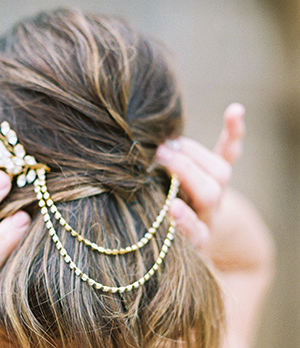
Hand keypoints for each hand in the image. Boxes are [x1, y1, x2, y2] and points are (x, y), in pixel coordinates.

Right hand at [155, 103, 244, 249]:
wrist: (201, 229)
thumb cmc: (164, 231)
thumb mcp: (157, 237)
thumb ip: (146, 222)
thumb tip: (113, 188)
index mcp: (197, 235)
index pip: (196, 231)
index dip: (187, 220)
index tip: (174, 207)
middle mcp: (210, 212)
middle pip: (209, 192)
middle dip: (185, 170)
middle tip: (158, 154)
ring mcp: (219, 190)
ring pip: (218, 171)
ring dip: (194, 152)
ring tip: (169, 142)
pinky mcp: (221, 172)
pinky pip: (230, 151)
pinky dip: (233, 131)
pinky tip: (234, 110)